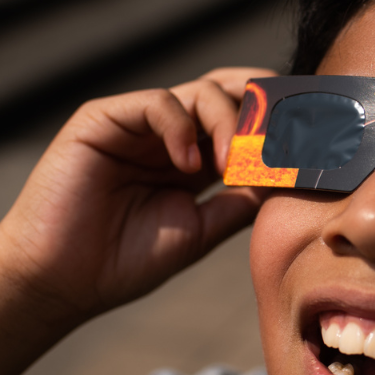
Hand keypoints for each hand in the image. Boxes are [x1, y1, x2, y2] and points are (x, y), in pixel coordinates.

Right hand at [0, 67, 274, 327]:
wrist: (62, 281)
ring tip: (233, 161)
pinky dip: (182, 125)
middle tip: (284, 139)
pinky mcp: (104, 118)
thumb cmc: (124, 261)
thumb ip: (239, 201)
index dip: (278, 127)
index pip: (246, 122)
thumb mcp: (199, 230)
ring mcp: (137, 123)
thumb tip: (286, 179)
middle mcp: (170, 133)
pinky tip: (188, 164)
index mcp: (194, 157)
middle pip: (232, 94)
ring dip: (230, 122)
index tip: (312, 145)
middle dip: (264, 111)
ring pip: (202, 92)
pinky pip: (157, 102)